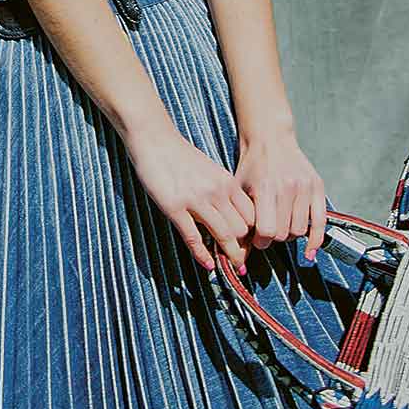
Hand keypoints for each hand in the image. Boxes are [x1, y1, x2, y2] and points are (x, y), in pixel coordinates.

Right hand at [128, 124, 259, 273]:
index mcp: (227, 183)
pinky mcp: (175, 207)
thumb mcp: (210, 172)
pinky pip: (194, 238)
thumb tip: (230, 219)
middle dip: (242, 248)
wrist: (155, 139)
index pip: (251, 216)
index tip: (249, 248)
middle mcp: (217, 192)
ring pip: (223, 235)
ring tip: (229, 268)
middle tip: (240, 262)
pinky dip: (203, 255)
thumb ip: (222, 193)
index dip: (252, 235)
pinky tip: (207, 265)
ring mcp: (196, 200)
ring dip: (228, 256)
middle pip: (241, 229)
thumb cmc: (181, 157)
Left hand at [233, 128, 328, 260]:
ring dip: (289, 235)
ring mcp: (304, 187)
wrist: (270, 138)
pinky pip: (320, 221)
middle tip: (267, 231)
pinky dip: (315, 239)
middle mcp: (287, 188)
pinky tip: (310, 251)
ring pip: (299, 230)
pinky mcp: (317, 186)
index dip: (259, 241)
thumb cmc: (252, 164)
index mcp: (266, 188)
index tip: (256, 239)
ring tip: (281, 226)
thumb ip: (242, 219)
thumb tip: (241, 251)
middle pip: (283, 233)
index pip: (267, 231)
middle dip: (273, 238)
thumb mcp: (240, 190)